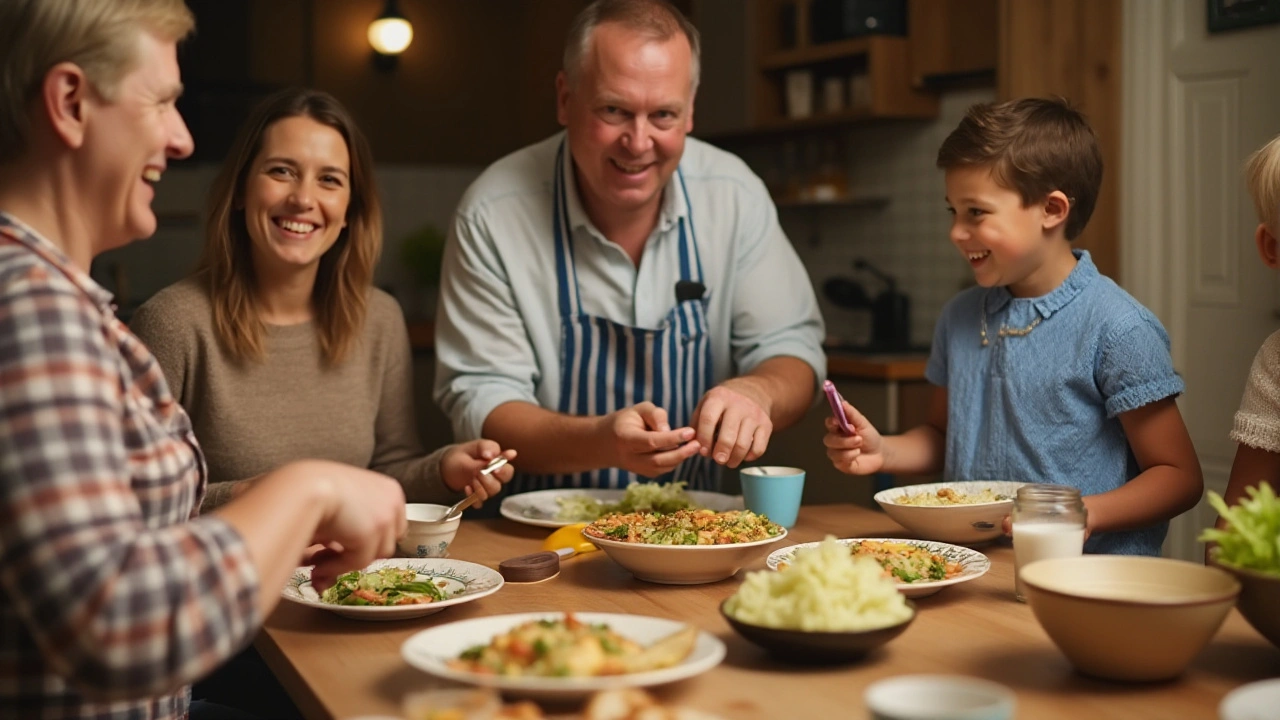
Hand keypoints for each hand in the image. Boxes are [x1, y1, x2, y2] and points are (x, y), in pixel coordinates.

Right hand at [305, 463, 406, 591]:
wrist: (304, 485)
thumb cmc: (312, 486)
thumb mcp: (336, 505)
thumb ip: (342, 531)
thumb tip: (332, 566)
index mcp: (388, 489)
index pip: (392, 525)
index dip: (369, 540)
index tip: (346, 547)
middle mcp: (393, 501)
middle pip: (386, 541)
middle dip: (359, 552)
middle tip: (328, 556)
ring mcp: (386, 517)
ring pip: (374, 555)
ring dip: (346, 561)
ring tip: (319, 559)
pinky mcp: (373, 532)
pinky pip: (358, 562)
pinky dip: (337, 567)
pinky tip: (317, 566)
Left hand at [441, 440, 516, 505]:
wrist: (448, 465)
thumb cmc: (464, 454)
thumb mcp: (474, 446)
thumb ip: (485, 449)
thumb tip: (492, 455)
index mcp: (497, 464)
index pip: (508, 470)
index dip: (503, 471)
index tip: (495, 470)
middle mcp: (494, 477)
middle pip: (501, 484)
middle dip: (490, 480)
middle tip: (479, 473)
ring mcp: (485, 488)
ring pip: (491, 493)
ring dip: (481, 487)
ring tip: (471, 479)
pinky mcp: (476, 497)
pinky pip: (478, 503)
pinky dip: (472, 497)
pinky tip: (466, 488)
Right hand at [603, 402, 700, 476]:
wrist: (607, 443)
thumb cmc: (626, 421)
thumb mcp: (638, 409)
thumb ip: (655, 415)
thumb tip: (669, 430)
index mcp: (626, 439)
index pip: (651, 441)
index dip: (672, 438)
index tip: (690, 431)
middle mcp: (630, 458)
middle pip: (658, 460)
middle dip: (681, 453)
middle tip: (698, 443)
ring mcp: (637, 469)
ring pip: (663, 467)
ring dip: (681, 457)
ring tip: (695, 445)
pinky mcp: (645, 474)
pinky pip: (664, 469)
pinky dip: (676, 460)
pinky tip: (684, 450)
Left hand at [690, 381, 772, 467]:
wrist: (751, 391)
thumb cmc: (722, 404)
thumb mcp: (705, 405)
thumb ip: (696, 425)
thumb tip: (693, 446)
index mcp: (719, 398)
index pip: (708, 420)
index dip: (704, 439)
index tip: (703, 451)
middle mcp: (738, 404)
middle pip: (728, 435)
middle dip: (721, 453)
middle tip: (718, 460)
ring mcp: (754, 414)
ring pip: (743, 444)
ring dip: (734, 459)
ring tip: (728, 462)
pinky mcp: (766, 425)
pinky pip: (759, 448)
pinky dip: (750, 457)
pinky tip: (743, 456)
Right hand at [823, 400, 883, 474]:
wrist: (880, 453)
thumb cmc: (870, 437)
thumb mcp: (863, 423)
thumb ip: (852, 413)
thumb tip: (843, 403)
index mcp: (839, 428)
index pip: (829, 423)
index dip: (831, 423)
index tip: (836, 422)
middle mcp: (835, 440)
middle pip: (828, 439)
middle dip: (843, 440)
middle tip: (858, 438)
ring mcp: (836, 452)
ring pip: (832, 451)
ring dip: (848, 448)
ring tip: (859, 447)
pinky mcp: (840, 463)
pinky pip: (838, 460)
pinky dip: (849, 457)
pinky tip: (857, 455)